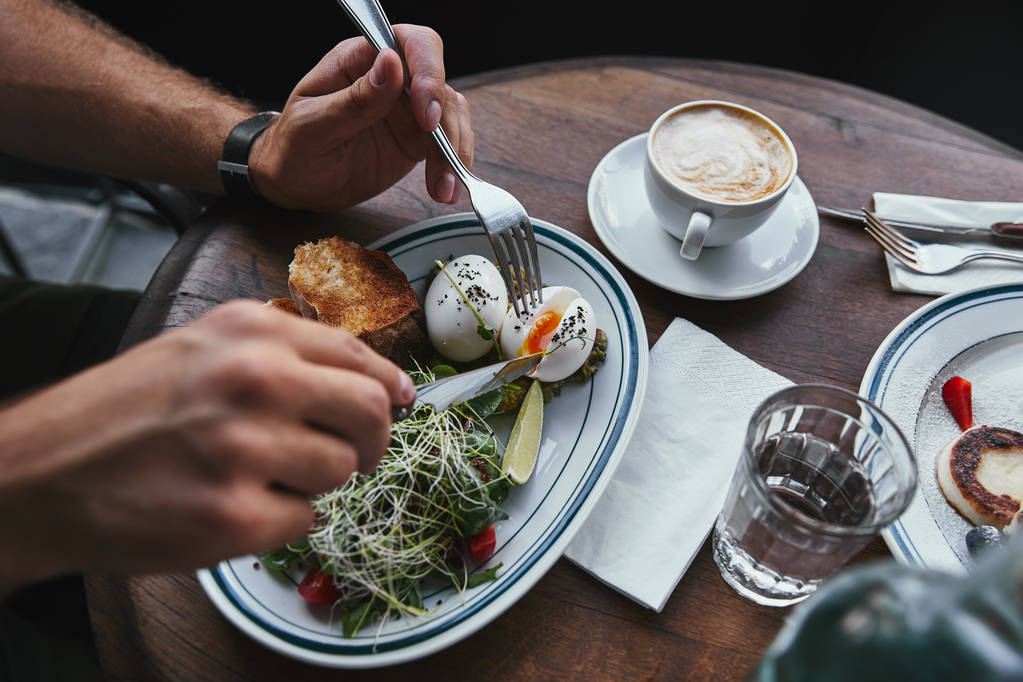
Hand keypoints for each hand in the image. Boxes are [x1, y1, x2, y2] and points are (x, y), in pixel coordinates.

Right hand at [0, 301, 415, 592]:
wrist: (37, 473)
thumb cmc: (122, 411)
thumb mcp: (201, 348)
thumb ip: (284, 352)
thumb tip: (376, 377)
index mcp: (251, 331)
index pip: (357, 353)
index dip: (390, 383)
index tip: (402, 401)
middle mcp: (255, 379)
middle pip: (373, 410)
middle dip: (374, 438)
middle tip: (353, 453)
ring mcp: (245, 448)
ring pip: (342, 469)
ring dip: (314, 480)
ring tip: (260, 475)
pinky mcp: (234, 515)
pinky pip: (305, 519)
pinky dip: (281, 519)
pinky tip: (235, 505)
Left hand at [248, 24, 472, 210]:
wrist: (294, 183)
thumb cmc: (292, 149)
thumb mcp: (313, 126)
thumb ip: (354, 99)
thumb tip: (391, 63)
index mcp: (359, 62)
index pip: (408, 44)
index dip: (427, 71)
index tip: (425, 113)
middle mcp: (390, 80)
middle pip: (439, 81)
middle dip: (446, 121)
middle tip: (440, 156)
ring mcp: (406, 109)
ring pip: (450, 115)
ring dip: (455, 151)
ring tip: (444, 187)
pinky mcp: (416, 139)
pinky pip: (448, 144)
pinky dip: (453, 166)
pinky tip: (445, 190)